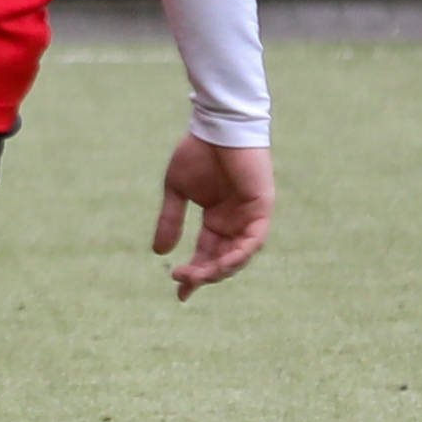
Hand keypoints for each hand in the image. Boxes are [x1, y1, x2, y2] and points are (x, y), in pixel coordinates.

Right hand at [150, 135, 272, 299]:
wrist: (217, 126)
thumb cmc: (198, 152)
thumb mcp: (177, 190)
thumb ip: (171, 220)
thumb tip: (160, 253)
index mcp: (217, 220)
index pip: (207, 255)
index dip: (194, 275)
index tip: (180, 294)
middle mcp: (235, 223)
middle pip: (222, 260)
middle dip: (203, 275)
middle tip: (182, 281)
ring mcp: (250, 217)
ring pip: (239, 255)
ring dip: (219, 269)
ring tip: (198, 275)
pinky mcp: (262, 208)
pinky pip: (254, 240)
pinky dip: (239, 253)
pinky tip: (222, 263)